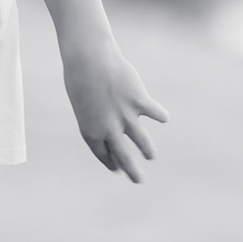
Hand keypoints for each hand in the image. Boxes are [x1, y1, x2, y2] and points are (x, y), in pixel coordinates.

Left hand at [63, 39, 168, 182]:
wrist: (89, 60)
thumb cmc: (81, 78)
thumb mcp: (84, 102)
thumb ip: (99, 117)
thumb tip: (119, 126)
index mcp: (91, 132)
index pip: (104, 155)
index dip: (111, 163)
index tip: (117, 168)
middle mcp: (110, 129)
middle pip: (124, 158)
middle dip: (133, 171)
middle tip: (139, 180)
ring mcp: (127, 117)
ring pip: (142, 142)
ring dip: (148, 151)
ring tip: (151, 155)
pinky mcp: (140, 102)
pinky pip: (156, 114)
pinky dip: (160, 116)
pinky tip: (162, 118)